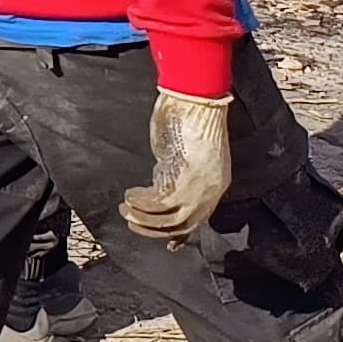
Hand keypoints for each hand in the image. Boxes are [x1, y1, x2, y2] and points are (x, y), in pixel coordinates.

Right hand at [119, 91, 234, 237]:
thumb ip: (182, 168)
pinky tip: (129, 195)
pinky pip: (159, 203)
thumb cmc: (192, 116)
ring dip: (144, 219)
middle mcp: (210, 190)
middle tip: (132, 222)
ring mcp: (198, 186)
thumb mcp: (193, 150)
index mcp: (216, 182)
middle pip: (183, 224)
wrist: (196, 100)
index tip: (166, 241)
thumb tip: (166, 179)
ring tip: (126, 208)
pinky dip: (141, 203)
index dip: (179, 232)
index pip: (199, 218)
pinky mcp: (183, 179)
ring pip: (170, 220)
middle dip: (154, 229)